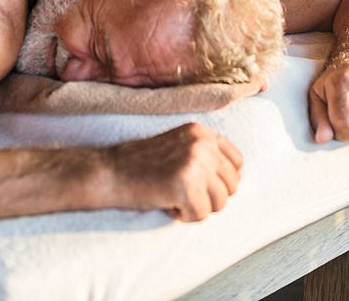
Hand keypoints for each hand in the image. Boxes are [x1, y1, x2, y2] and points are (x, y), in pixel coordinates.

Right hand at [106, 122, 242, 221]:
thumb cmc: (142, 164)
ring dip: (198, 208)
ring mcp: (195, 161)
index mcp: (201, 131)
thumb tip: (235, 179)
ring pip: (220, 203)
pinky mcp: (185, 184)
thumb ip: (205, 155)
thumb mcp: (178, 146)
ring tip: (175, 198)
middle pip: (232, 185)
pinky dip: (185, 217)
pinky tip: (168, 204)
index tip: (201, 186)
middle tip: (183, 195)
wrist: (111, 172)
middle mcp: (202, 142)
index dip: (221, 181)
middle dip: (210, 197)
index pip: (237, 162)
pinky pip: (201, 215)